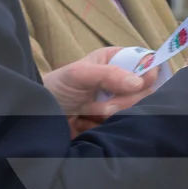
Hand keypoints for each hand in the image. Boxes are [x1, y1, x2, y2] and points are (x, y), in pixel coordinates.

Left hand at [43, 46, 157, 133]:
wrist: (39, 117)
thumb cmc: (56, 88)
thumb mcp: (79, 74)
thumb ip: (108, 75)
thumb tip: (139, 82)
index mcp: (116, 61)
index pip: (146, 62)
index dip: (148, 72)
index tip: (142, 83)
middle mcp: (120, 80)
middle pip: (144, 90)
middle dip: (123, 100)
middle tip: (102, 103)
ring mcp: (117, 103)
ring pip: (135, 110)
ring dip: (110, 114)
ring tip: (87, 112)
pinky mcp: (113, 123)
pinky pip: (123, 126)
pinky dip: (104, 127)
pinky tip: (87, 123)